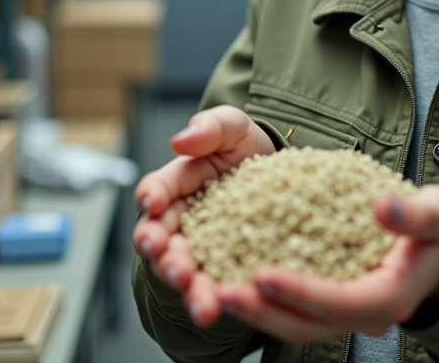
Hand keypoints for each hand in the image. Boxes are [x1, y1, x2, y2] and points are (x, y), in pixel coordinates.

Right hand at [132, 105, 276, 324]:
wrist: (286, 174)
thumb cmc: (247, 148)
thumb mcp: (234, 127)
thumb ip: (209, 127)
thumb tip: (180, 139)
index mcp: (177, 183)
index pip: (155, 191)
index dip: (151, 196)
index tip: (153, 202)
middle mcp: (182, 220)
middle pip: (162, 240)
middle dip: (163, 255)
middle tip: (173, 265)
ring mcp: (201, 249)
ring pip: (184, 271)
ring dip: (188, 290)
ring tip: (200, 302)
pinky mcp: (224, 269)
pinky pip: (217, 287)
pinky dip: (218, 301)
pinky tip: (225, 310)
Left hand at [213, 185, 438, 343]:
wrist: (438, 247)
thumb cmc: (437, 226)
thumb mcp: (438, 211)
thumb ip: (414, 213)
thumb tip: (382, 207)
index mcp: (390, 297)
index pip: (339, 304)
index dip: (299, 293)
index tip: (261, 272)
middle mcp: (365, 316)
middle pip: (306, 326)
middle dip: (263, 311)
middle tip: (220, 289)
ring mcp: (344, 315)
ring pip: (293, 325)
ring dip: (254, 312)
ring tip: (213, 288)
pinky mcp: (328, 305)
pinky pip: (290, 311)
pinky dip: (261, 301)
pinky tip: (228, 277)